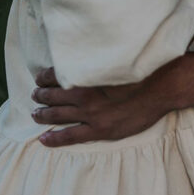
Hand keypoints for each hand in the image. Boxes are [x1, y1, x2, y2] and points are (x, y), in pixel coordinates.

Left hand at [31, 66, 168, 146]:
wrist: (160, 88)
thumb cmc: (139, 69)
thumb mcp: (112, 58)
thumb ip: (94, 60)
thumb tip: (81, 55)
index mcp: (86, 75)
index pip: (55, 75)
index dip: (44, 77)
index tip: (39, 77)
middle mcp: (84, 95)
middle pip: (53, 96)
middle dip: (40, 95)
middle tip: (34, 95)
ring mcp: (90, 114)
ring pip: (57, 116)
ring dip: (43, 114)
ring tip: (34, 114)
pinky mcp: (99, 130)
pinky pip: (70, 137)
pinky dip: (54, 139)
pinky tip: (44, 139)